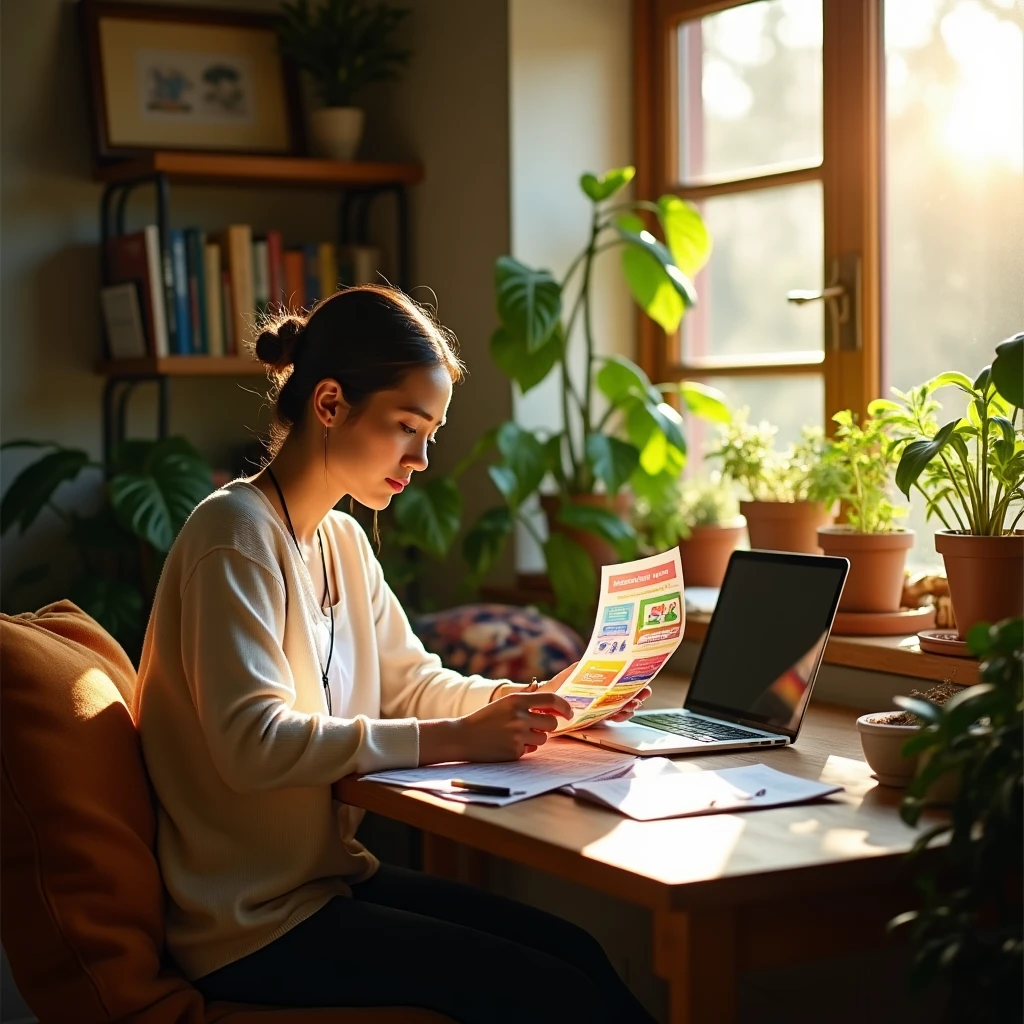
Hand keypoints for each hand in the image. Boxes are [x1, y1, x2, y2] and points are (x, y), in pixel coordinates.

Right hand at [453, 691, 573, 761]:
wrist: (463, 737)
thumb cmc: (485, 718)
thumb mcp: (504, 703)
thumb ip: (525, 699)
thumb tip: (545, 694)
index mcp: (516, 701)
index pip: (551, 700)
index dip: (564, 706)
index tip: (569, 713)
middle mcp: (519, 717)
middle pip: (551, 723)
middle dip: (547, 726)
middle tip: (536, 726)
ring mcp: (517, 735)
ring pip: (543, 739)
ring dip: (535, 738)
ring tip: (516, 735)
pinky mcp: (515, 752)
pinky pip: (531, 751)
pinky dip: (523, 748)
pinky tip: (507, 744)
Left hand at [539, 663, 648, 720]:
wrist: (546, 699)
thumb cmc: (561, 684)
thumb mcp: (577, 671)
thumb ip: (591, 666)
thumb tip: (606, 653)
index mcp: (603, 685)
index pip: (623, 686)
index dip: (636, 685)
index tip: (645, 683)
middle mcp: (604, 698)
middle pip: (626, 697)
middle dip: (637, 696)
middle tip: (644, 693)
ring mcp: (601, 709)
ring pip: (621, 709)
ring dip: (629, 708)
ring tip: (633, 704)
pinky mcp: (594, 718)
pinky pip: (610, 719)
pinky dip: (617, 717)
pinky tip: (620, 713)